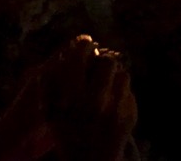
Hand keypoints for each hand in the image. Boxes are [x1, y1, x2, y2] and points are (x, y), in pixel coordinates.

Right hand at [43, 36, 136, 160]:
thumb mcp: (51, 110)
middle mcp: (96, 99)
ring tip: (108, 85)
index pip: (83, 53)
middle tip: (100, 65)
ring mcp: (116, 109)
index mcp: (73, 94)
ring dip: (115, 77)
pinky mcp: (130, 116)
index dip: (84, 47)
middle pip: (108, 61)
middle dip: (103, 61)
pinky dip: (122, 94)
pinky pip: (129, 93)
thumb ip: (51, 82)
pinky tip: (114, 103)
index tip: (86, 47)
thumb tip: (63, 54)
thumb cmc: (66, 134)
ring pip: (123, 74)